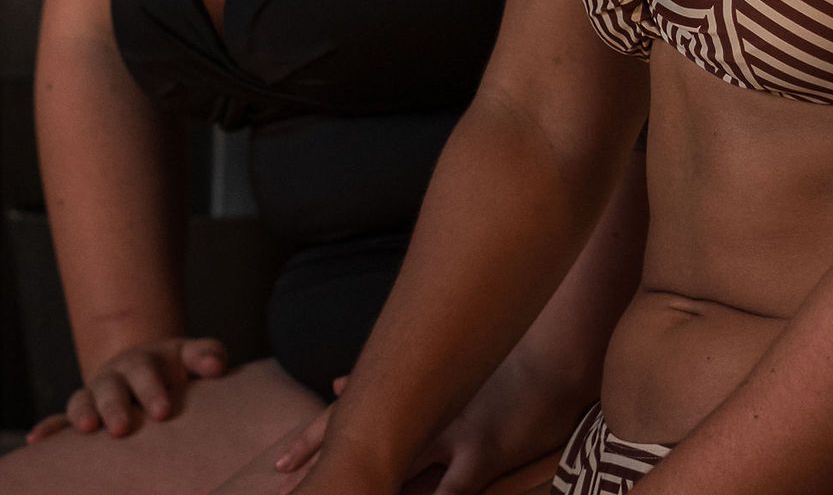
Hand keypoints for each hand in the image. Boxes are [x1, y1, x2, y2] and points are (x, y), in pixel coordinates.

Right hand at [26, 335, 228, 441]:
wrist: (146, 370)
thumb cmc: (176, 369)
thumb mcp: (191, 356)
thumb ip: (207, 355)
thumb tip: (217, 366)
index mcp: (144, 362)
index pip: (146, 372)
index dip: (152, 390)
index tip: (162, 412)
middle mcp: (116, 376)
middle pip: (112, 387)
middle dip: (116, 407)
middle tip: (122, 428)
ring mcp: (95, 394)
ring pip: (83, 400)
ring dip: (82, 414)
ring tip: (86, 430)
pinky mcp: (81, 415)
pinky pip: (59, 422)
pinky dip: (48, 430)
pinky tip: (35, 442)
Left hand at [278, 357, 575, 493]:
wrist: (551, 351)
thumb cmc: (501, 356)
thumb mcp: (442, 365)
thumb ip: (389, 379)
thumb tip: (336, 386)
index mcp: (414, 396)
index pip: (350, 419)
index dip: (313, 441)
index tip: (281, 463)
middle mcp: (423, 415)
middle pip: (363, 447)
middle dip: (324, 472)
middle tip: (282, 490)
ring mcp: (451, 435)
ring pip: (399, 472)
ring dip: (368, 488)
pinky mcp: (484, 452)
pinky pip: (452, 491)